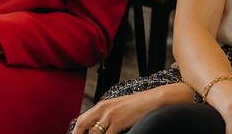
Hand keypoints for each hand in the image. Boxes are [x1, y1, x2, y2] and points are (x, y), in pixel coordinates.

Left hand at [72, 84, 190, 133]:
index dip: (76, 132)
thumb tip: (100, 128)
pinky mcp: (118, 122)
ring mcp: (109, 115)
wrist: (155, 100)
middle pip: (81, 125)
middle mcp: (102, 109)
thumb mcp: (119, 108)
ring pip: (93, 133)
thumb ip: (108, 116)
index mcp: (102, 106)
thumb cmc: (139, 106)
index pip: (82, 120)